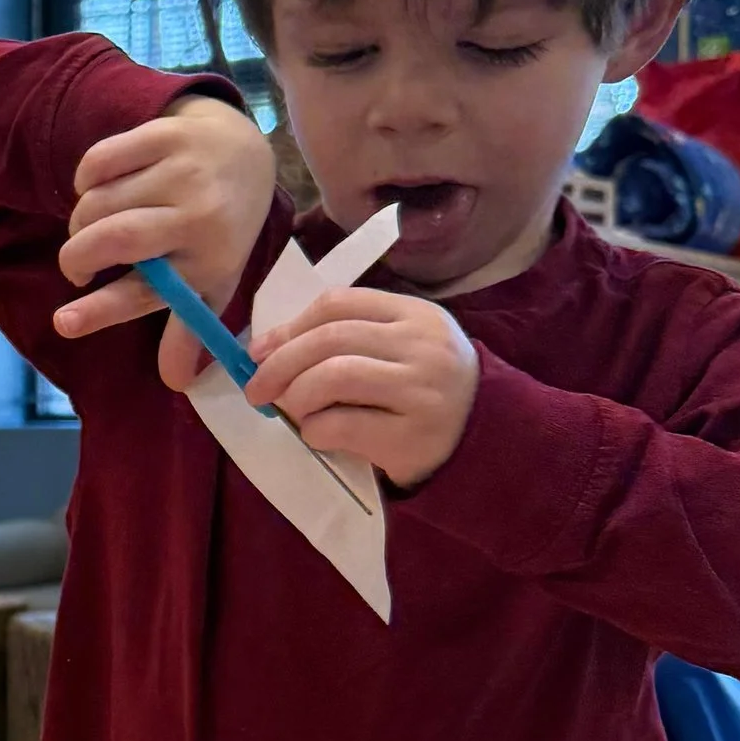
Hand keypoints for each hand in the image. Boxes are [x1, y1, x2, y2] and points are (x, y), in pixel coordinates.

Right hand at [55, 95, 274, 386]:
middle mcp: (200, 215)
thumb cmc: (220, 229)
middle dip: (77, 257)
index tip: (63, 324)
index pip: (150, 292)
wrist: (244, 152)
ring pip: (98, 201)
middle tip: (77, 269)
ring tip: (92, 228)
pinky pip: (97, 162)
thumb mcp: (213, 280)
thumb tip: (175, 382)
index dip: (101, 311)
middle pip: (114, 238)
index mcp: (211, 260)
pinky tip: (98, 189)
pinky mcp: (164, 134)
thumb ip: (189, 327)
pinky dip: (83, 181)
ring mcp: (182, 170)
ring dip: (80, 221)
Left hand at [244, 288, 478, 488]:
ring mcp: (422, 391)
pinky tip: (316, 434)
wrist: (483, 437)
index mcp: (416, 315)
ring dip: (296, 395)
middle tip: (256, 388)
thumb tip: (267, 347)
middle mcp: (423, 346)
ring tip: (290, 410)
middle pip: (330, 339)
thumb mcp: (400, 347)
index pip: (340, 303)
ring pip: (334, 377)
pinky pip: (343, 425)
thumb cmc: (425, 389)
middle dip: (280, 364)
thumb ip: (348, 338)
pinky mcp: (413, 436)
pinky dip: (314, 429)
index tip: (260, 350)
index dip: (290, 326)